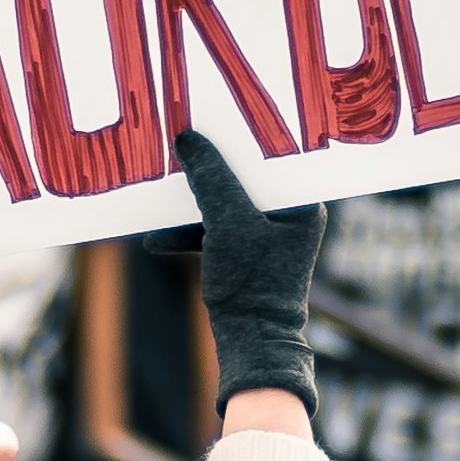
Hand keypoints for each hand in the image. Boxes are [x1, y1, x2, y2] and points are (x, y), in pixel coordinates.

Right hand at [175, 127, 324, 417]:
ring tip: (163, 191)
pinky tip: (157, 236)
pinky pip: (216, 228)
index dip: (241, 137)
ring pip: (226, 202)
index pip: (273, 156)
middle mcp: (289, 216)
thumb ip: (210, 178)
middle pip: (245, 176)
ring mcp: (267, 236)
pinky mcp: (245, 255)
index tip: (213, 116)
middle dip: (210, 166)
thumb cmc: (252, 285)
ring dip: (193, 201)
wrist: (250, 344)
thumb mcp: (228, 222)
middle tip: (184, 142)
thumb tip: (188, 138)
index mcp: (302, 205)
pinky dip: (190, 231)